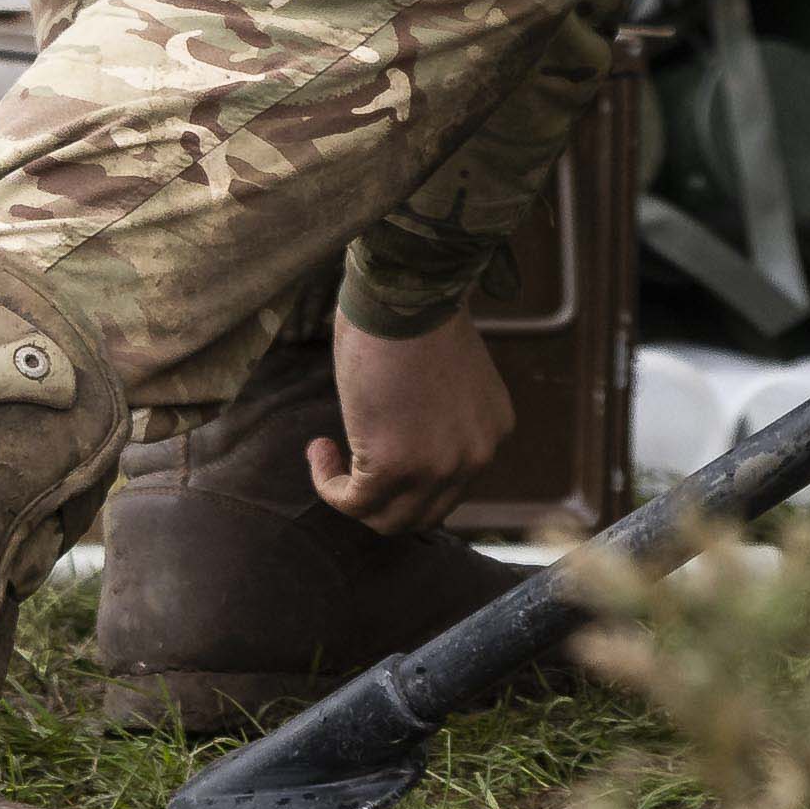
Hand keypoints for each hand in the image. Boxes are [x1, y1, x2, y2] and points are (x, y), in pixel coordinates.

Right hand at [313, 311, 513, 529]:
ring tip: (328, 454)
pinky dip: (328, 485)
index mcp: (491, 433)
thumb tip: (399, 437)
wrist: (406, 289)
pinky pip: (353, 503)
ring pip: (389, 519)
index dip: (406, 479)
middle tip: (349, 466)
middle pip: (423, 515)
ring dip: (351, 496)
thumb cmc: (415, 314)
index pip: (449, 487)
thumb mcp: (444, 378)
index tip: (373, 448)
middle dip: (381, 500)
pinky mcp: (395, 467)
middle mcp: (475, 457)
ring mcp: (438, 467)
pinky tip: (318, 451)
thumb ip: (436, 417)